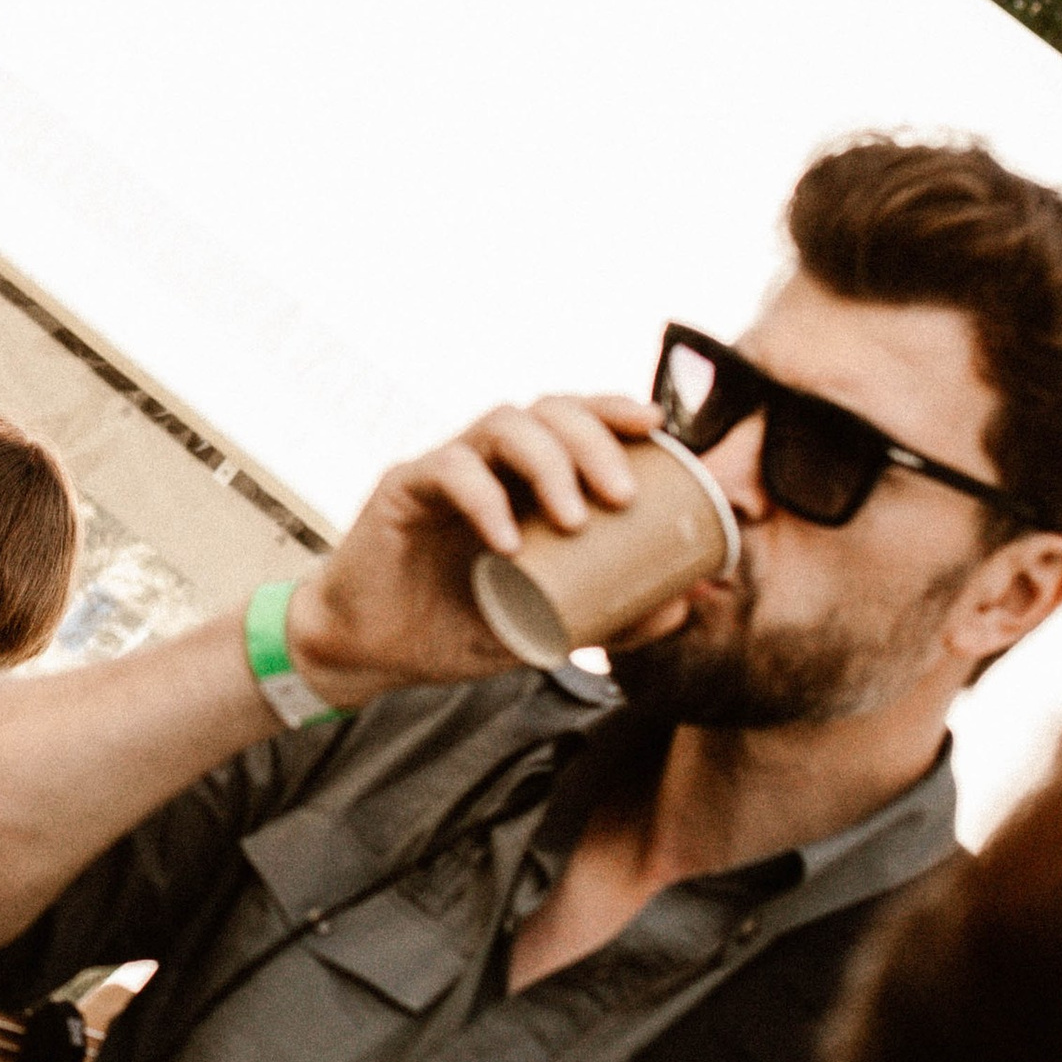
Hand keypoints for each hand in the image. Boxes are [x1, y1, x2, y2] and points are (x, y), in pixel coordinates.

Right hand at [285, 393, 660, 706]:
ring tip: (574, 518)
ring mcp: (444, 469)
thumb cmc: (459, 627)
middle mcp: (488, 461)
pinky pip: (446, 471)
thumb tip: (686, 604)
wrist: (375, 653)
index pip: (573, 419)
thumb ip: (612, 614)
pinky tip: (506, 542)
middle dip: (593, 440)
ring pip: (501, 424)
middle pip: (546, 411)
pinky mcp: (402, 488)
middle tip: (622, 495)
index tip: (656, 425)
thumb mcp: (548, 628)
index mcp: (523, 479)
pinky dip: (484, 498)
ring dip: (547, 460)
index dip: (613, 409)